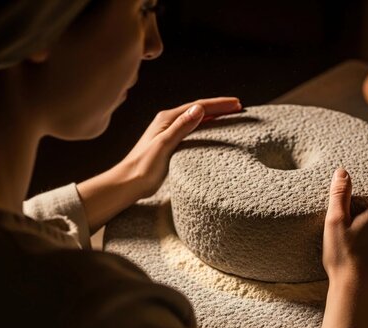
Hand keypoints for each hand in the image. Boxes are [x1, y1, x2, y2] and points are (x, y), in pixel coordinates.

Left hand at [77, 97, 240, 234]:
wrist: (128, 183)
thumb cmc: (143, 167)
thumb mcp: (164, 145)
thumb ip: (181, 127)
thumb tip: (199, 109)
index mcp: (167, 119)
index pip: (198, 106)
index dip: (219, 104)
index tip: (237, 104)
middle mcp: (168, 122)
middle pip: (198, 110)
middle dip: (219, 107)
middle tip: (239, 107)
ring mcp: (169, 133)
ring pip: (196, 120)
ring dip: (214, 116)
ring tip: (230, 115)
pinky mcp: (170, 144)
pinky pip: (193, 131)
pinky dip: (206, 128)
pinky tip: (213, 132)